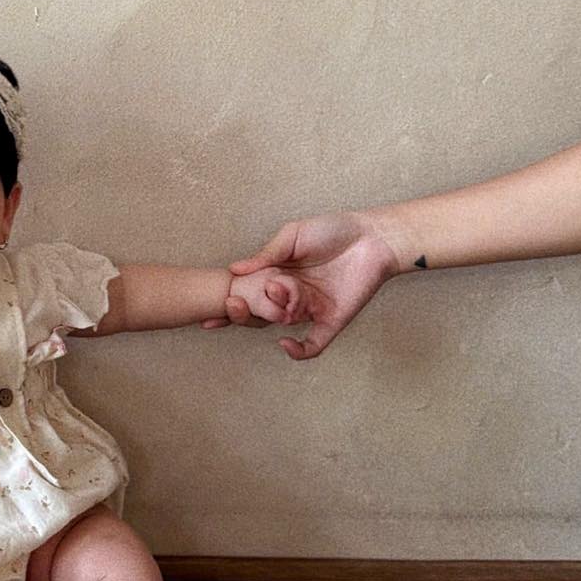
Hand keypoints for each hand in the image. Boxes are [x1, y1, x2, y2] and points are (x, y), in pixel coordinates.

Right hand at [200, 211, 401, 359]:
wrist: (372, 237)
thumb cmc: (333, 230)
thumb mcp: (292, 236)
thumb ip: (266, 254)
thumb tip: (234, 268)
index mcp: (277, 274)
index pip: (248, 293)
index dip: (229, 304)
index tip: (207, 315)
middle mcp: (290, 295)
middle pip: (260, 312)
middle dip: (245, 311)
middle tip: (237, 301)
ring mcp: (310, 309)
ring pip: (282, 323)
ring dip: (275, 312)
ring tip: (281, 291)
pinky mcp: (331, 320)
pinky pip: (313, 345)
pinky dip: (298, 351)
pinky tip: (285, 342)